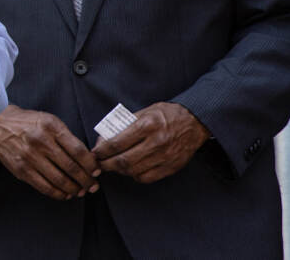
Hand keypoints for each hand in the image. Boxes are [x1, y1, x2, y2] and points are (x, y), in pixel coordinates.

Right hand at [0, 104, 100, 200]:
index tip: (97, 172)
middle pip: (71, 167)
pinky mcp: (21, 169)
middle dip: (86, 180)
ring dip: (74, 189)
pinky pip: (44, 187)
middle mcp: (40, 141)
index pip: (78, 150)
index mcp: (51, 127)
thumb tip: (86, 159)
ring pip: (59, 180)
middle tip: (93, 186)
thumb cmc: (28, 123)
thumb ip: (66, 137)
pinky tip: (65, 194)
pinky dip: (58, 193)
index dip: (91, 165)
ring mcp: (29, 156)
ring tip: (80, 191)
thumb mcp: (48, 120)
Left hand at [92, 101, 209, 183]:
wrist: (195, 122)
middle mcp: (156, 142)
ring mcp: (165, 156)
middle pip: (124, 160)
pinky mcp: (172, 167)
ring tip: (113, 166)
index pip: (117, 143)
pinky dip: (135, 176)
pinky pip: (148, 177)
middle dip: (107, 164)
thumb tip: (104, 139)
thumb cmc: (166, 115)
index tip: (95, 153)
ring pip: (134, 171)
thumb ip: (125, 125)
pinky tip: (131, 170)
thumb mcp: (144, 112)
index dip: (102, 151)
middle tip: (99, 164)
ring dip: (120, 171)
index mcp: (147, 125)